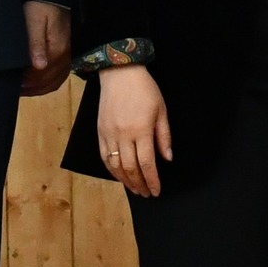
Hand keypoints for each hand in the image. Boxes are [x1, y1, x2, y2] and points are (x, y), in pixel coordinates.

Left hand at [21, 1, 71, 96]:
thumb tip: (39, 66)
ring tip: (22, 89)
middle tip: (13, 88)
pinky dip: (47, 84)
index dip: (25, 81)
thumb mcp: (33, 22)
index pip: (40, 75)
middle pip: (46, 81)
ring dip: (37, 88)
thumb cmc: (39, 8)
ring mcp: (67, 58)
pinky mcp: (66, 55)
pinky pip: (59, 77)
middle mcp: (64, 57)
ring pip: (53, 82)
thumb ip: (36, 44)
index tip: (11, 83)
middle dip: (29, 87)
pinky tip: (36, 85)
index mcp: (56, 51)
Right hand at [97, 65, 171, 196]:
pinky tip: (119, 175)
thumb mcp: (161, 110)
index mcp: (141, 130)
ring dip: (125, 181)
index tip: (157, 191)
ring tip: (134, 188)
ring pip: (115, 166)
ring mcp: (109, 134)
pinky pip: (104, 156)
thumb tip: (167, 158)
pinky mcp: (100, 131)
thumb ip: (164, 136)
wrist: (119, 73)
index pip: (147, 163)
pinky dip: (111, 170)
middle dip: (139, 184)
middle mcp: (123, 135)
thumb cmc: (144, 89)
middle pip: (130, 168)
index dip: (152, 180)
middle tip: (146, 193)